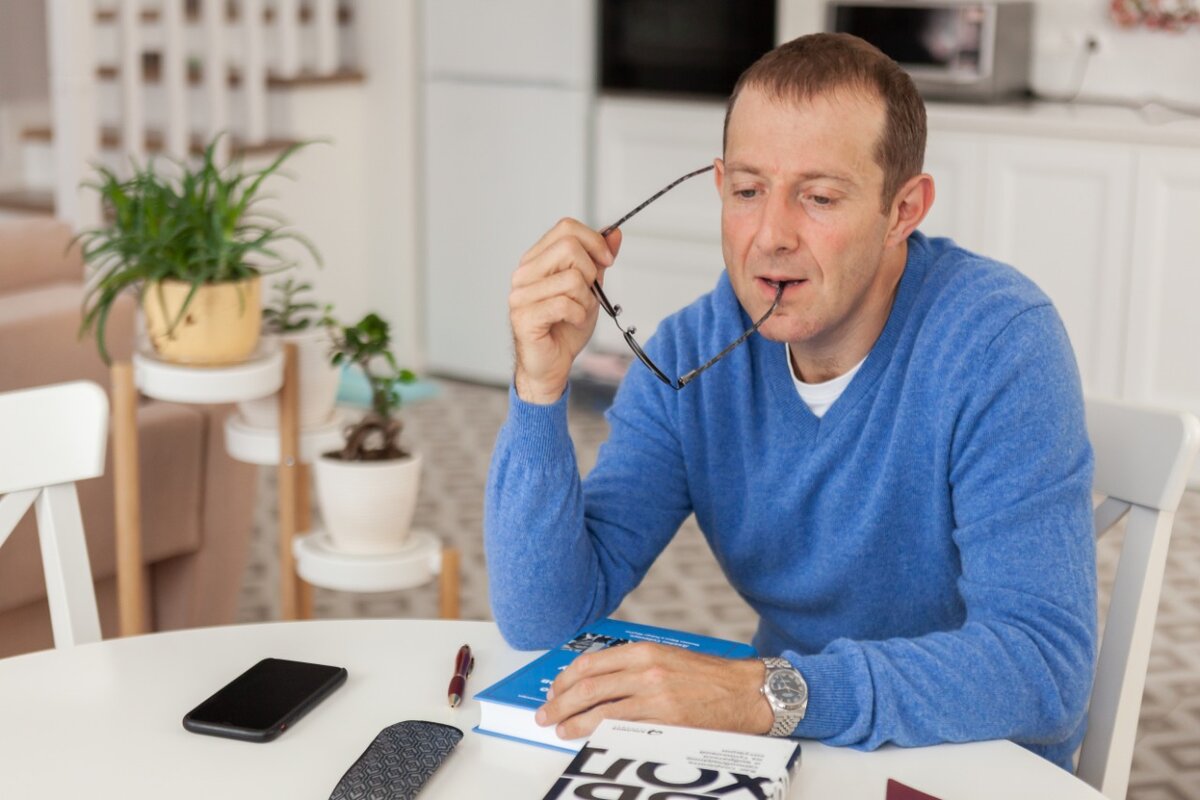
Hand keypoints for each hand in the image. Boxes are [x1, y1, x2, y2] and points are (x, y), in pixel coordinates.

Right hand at [509, 219, 621, 403]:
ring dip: (586, 300)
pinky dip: (579, 315)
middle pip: (569, 246)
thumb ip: (598, 261)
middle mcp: (524, 273)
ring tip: (577, 313)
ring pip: (572, 278)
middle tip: (588, 293)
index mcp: (536, 260)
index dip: (594, 241)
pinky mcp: (524, 317)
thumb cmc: (566, 327)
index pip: (566, 228)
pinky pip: (565, 304)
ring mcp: (521, 295)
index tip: (607, 260)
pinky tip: (572, 323)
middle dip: (591, 271)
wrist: (552, 364)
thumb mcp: (590, 288)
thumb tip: (614, 233)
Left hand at [534, 641, 772, 739]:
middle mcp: (646, 670)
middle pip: (589, 685)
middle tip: (545, 713)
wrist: (744, 691)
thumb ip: (633, 667)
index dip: (566, 679)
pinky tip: (587, 737)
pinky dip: (599, 732)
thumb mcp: (666, 658)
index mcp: (644, 651)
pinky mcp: (666, 720)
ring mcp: (655, 696)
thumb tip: (596, 683)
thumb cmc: (707, 677)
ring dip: (572, 720)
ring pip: (600, 708)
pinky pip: (623, 727)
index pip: (591, 663)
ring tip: (558, 728)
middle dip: (560, 701)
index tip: (554, 690)